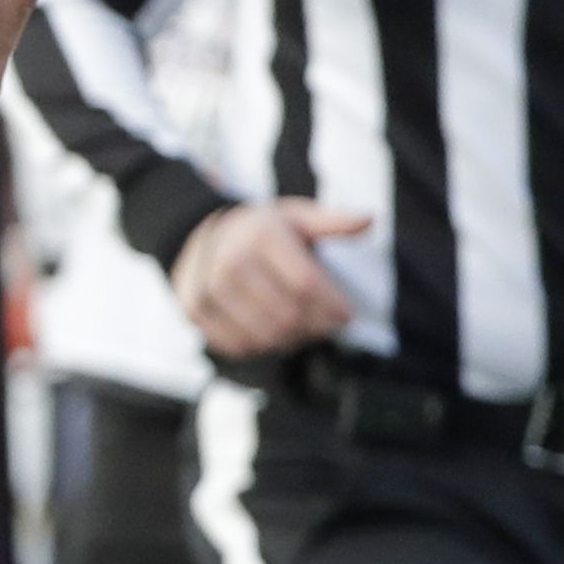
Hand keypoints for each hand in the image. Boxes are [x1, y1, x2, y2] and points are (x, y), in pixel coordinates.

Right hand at [174, 195, 371, 356]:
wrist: (198, 235)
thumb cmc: (260, 230)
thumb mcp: (296, 217)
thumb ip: (332, 222)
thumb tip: (368, 220)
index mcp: (261, 235)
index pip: (307, 284)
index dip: (333, 305)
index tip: (348, 314)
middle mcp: (230, 263)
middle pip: (288, 316)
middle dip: (318, 327)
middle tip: (328, 324)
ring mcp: (208, 290)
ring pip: (266, 337)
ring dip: (294, 340)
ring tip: (304, 328)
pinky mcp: (194, 312)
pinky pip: (240, 346)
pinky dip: (264, 346)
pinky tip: (274, 332)